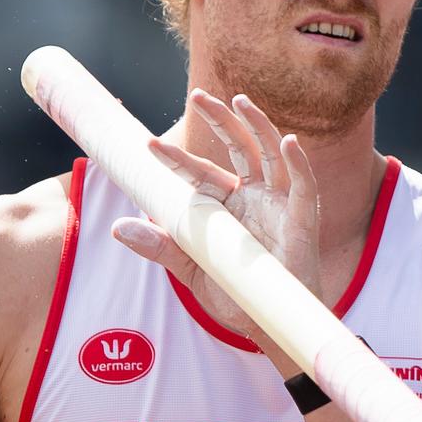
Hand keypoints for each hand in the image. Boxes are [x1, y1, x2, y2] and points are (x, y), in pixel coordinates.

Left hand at [114, 89, 322, 336]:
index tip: (148, 146)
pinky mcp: (302, 219)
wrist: (270, 326)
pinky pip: (303, 185)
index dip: (176, 158)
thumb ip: (161, 247)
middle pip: (238, 147)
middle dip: (219, 120)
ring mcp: (278, 204)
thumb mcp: (191, 270)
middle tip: (197, 96)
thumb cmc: (236, 295)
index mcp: (226, 204)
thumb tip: (118, 227)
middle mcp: (252, 197)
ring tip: (239, 100)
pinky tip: (289, 142)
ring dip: (257, 125)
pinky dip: (298, 162)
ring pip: (269, 154)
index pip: (199, 172)